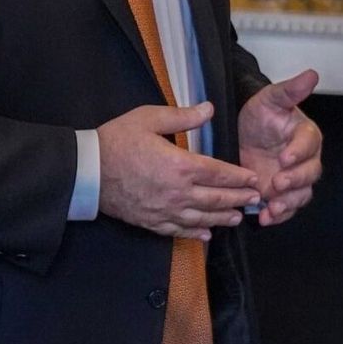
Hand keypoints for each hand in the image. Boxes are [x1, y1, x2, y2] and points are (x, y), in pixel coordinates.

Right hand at [97, 102, 260, 239]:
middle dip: (238, 199)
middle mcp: (178, 192)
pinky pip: (178, 231)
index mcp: (180, 165)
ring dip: (222, 218)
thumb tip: (209, 109)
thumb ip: (183, 116)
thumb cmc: (117, 141)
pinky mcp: (151, 222)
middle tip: (256, 199)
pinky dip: (195, 233)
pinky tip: (206, 234)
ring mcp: (165, 210)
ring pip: (201, 218)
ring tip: (238, 218)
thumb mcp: (150, 118)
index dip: (239, 177)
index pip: (219, 173)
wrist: (86, 172)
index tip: (253, 178)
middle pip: (216, 199)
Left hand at [238, 70, 321, 226]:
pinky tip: (265, 218)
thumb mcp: (270, 99)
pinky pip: (286, 208)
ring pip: (301, 194)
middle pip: (310, 173)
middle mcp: (304, 159)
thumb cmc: (259, 114)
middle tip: (276, 182)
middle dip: (295, 181)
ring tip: (272, 207)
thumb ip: (290, 90)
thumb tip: (312, 74)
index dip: (299, 152)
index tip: (285, 158)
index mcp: (306, 135)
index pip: (309, 144)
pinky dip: (277, 216)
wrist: (242, 133)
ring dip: (288, 203)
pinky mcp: (281, 194)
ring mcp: (293, 179)